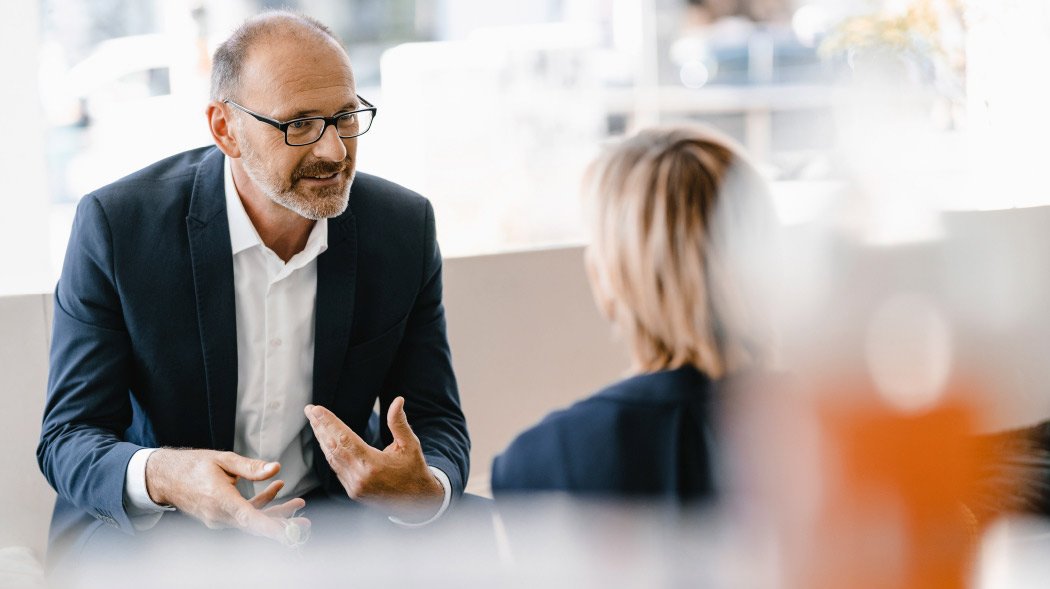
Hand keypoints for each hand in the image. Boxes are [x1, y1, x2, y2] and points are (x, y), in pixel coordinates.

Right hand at [145, 448, 309, 543]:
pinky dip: (261, 505)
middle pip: (256, 524)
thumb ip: (250, 466)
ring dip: (276, 513)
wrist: (166, 478)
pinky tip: (276, 489)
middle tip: (306, 523)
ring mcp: (219, 520)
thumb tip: (276, 468)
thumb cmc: (193, 465)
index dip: (270, 527)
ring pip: (253, 521)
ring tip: (299, 503)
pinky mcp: (220, 518)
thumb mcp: (223, 460)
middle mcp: (219, 515)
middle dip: (283, 524)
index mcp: (220, 500)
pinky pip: (244, 516)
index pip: (249, 518)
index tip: (288, 533)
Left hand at [305, 396, 443, 520]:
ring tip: (315, 422)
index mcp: (372, 465)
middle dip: (320, 427)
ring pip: (332, 459)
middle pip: (333, 447)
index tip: (317, 409)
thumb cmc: (414, 471)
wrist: (418, 503)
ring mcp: (354, 487)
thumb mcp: (410, 445)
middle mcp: (359, 478)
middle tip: (310, 410)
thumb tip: (398, 400)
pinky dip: (330, 453)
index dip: (329, 422)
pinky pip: (337, 469)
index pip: (344, 439)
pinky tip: (326, 441)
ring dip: (322, 439)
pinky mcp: (353, 492)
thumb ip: (399, 423)